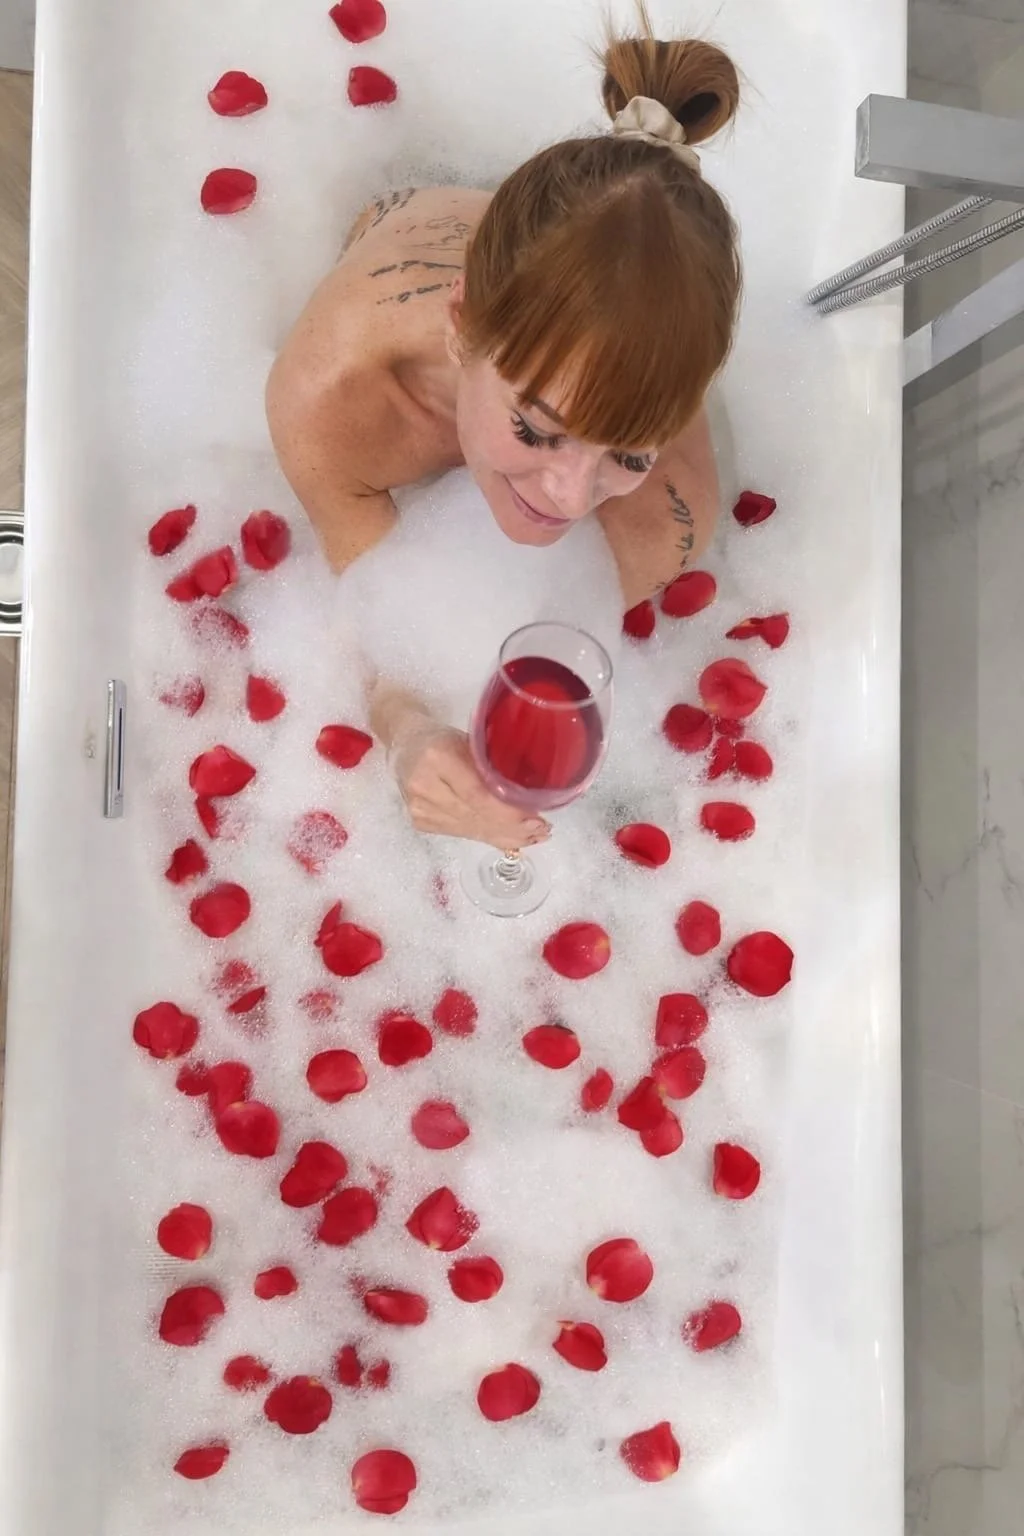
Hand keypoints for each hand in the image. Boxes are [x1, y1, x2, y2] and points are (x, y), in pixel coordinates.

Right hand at [389, 719, 551, 850]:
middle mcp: (424, 786)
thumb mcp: (469, 740)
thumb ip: (493, 766)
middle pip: (476, 816)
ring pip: (471, 829)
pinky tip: (511, 839)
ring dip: (505, 836)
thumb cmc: (443, 738)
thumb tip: (531, 796)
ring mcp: (419, 808)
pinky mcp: (420, 822)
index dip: (509, 811)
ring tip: (534, 836)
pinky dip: (489, 837)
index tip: (537, 818)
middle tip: (543, 831)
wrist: (405, 745)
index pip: (478, 794)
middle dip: (514, 827)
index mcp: (438, 756)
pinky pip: (462, 834)